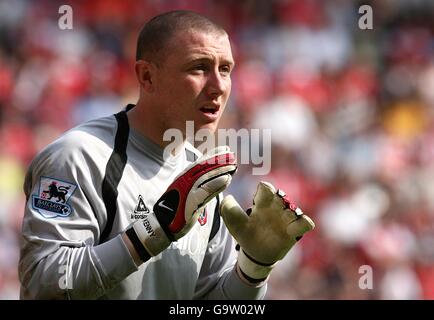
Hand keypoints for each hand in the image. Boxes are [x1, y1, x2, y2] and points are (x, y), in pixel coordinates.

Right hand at [125, 146, 236, 260]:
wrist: (164, 224)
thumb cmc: (178, 209)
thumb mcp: (190, 193)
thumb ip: (199, 185)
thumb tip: (213, 178)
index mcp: (184, 177)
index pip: (201, 163)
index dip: (213, 155)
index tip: (226, 149)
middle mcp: (184, 181)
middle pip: (204, 167)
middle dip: (219, 160)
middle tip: (233, 155)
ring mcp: (186, 190)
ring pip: (206, 176)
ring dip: (221, 170)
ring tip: (233, 166)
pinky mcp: (190, 201)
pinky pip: (206, 191)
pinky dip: (217, 184)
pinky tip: (227, 179)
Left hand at [220, 181, 314, 282]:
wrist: (255, 253)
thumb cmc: (246, 233)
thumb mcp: (234, 223)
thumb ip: (229, 210)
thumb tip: (227, 197)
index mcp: (262, 202)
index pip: (266, 188)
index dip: (265, 189)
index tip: (258, 198)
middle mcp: (276, 208)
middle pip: (282, 196)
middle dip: (278, 200)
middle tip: (273, 206)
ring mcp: (287, 219)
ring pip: (294, 209)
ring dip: (289, 212)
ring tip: (283, 219)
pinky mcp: (295, 231)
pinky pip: (306, 223)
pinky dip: (303, 223)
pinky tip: (292, 229)